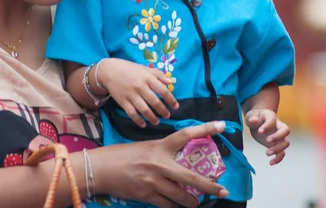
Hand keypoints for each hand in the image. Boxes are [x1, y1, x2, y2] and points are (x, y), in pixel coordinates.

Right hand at [96, 121, 229, 207]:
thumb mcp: (147, 146)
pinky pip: (167, 204)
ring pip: (181, 195)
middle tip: (223, 191)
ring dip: (192, 201)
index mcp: (161, 145)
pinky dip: (174, 206)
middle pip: (191, 177)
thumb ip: (164, 152)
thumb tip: (181, 159)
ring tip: (198, 203)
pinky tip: (178, 206)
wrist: (102, 168)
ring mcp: (154, 181)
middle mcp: (160, 163)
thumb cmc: (125, 155)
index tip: (222, 126)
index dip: (206, 129)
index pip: (187, 134)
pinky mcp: (146, 194)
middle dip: (209, 187)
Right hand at [98, 58, 178, 126]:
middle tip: (168, 116)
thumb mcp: (145, 69)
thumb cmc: (129, 69)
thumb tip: (171, 82)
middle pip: (154, 102)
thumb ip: (158, 75)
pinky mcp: (122, 101)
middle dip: (163, 111)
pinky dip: (138, 120)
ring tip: (157, 122)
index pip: (162, 90)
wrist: (109, 71)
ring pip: (144, 110)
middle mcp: (140, 87)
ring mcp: (131, 95)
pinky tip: (143, 124)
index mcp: (147, 78)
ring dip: (152, 118)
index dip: (171, 100)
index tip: (176, 106)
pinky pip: (132, 113)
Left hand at [245, 109, 289, 165]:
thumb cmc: (255, 117)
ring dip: (278, 149)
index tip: (260, 131)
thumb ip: (252, 118)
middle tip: (267, 141)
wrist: (258, 121)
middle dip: (278, 136)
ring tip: (267, 153)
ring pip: (286, 142)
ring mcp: (279, 136)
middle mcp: (278, 126)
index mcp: (271, 117)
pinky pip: (282, 152)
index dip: (267, 126)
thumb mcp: (251, 116)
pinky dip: (278, 158)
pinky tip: (271, 163)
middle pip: (286, 130)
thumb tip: (253, 120)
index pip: (273, 120)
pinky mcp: (276, 145)